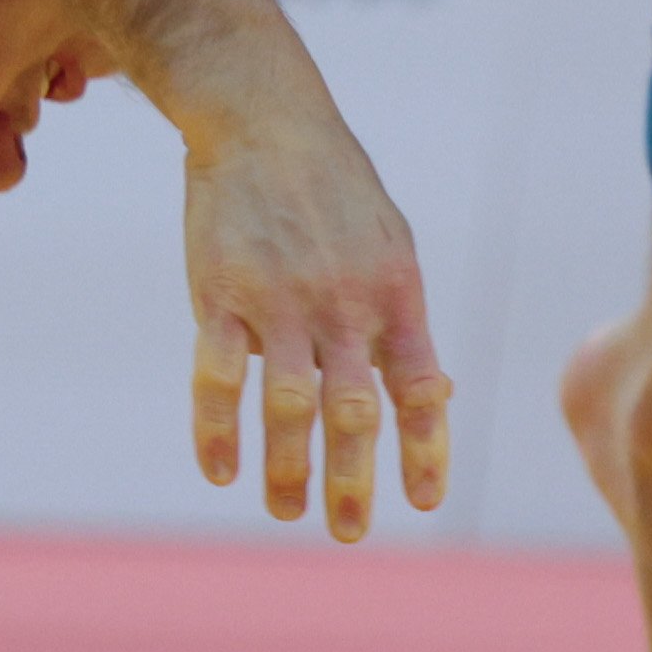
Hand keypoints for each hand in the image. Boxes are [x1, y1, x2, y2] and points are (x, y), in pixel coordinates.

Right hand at [181, 102, 455, 540]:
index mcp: (394, 293)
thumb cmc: (334, 189)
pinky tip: (220, 470)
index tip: (424, 500)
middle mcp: (343, 303)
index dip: (426, 448)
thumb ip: (402, 321)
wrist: (265, 117)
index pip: (419, 387)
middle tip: (347, 534)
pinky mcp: (221, 292)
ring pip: (288, 404)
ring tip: (285, 511)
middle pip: (353, 411)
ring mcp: (280, 299)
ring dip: (287, 468)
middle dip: (352, 482)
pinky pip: (219, 376)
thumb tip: (433, 393)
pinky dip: (218, 430)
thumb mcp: (389, 245)